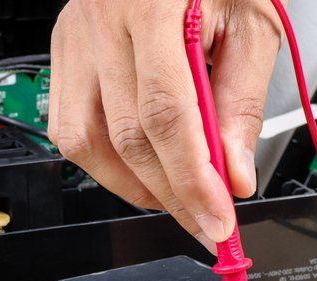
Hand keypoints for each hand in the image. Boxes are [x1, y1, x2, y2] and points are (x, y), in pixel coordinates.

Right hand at [49, 0, 283, 252]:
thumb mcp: (252, 24)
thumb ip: (242, 103)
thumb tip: (233, 175)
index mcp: (149, 5)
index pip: (165, 116)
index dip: (192, 180)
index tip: (218, 220)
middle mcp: (100, 21)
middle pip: (127, 137)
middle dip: (172, 195)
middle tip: (208, 223)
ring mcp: (74, 36)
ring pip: (87, 142)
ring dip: (136, 187)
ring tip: (178, 200)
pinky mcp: (64, 50)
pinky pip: (69, 126)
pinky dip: (105, 163)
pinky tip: (141, 170)